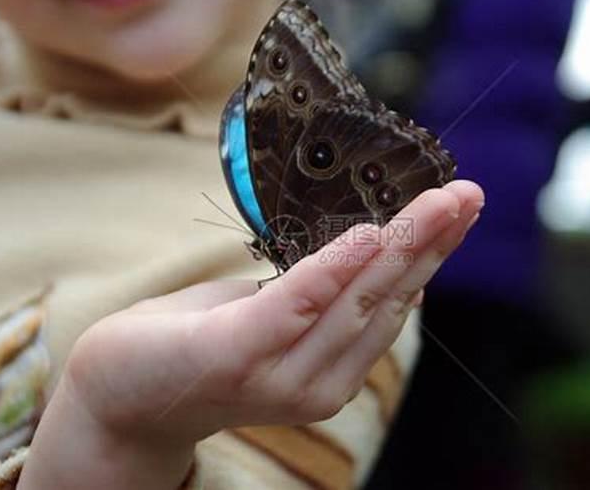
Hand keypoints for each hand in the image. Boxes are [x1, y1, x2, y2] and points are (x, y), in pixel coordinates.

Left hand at [18, 180, 483, 489]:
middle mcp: (319, 382)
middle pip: (386, 301)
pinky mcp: (238, 354)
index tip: (459, 209)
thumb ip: (323, 296)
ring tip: (439, 203)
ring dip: (401, 246)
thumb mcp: (273, 318)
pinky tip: (368, 234)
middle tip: (469, 195)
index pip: (392, 306)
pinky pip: (297, 303)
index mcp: (332, 369)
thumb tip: (373, 251)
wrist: (121, 393)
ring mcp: (281, 374)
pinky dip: (336, 268)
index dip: (430, 256)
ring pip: (354, 300)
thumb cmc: (200, 343)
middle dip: (432, 243)